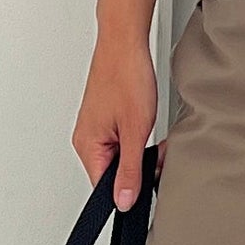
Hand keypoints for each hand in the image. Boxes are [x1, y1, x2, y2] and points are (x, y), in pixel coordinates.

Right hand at [73, 24, 159, 209]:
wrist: (125, 42)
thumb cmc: (126, 76)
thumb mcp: (136, 131)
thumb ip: (130, 171)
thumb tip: (123, 202)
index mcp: (87, 146)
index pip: (105, 188)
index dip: (131, 189)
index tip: (148, 182)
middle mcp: (87, 139)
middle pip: (115, 173)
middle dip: (141, 167)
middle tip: (158, 151)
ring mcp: (96, 127)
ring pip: (123, 156)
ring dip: (143, 150)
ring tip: (152, 130)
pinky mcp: (106, 118)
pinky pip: (123, 140)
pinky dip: (140, 136)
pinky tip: (148, 122)